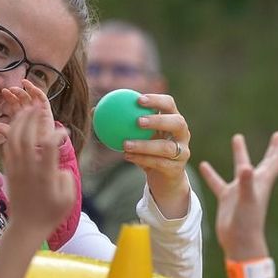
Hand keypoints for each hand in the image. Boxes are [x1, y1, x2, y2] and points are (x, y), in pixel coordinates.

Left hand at [0, 79, 49, 140]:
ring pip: (32, 96)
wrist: (41, 149)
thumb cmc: (27, 142)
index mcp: (20, 115)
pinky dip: (38, 93)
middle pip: (22, 97)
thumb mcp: (13, 134)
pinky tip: (33, 88)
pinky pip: (43, 99)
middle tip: (10, 88)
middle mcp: (28, 111)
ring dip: (27, 88)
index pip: (14, 102)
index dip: (9, 96)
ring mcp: (37, 110)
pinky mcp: (46, 111)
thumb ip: (3, 129)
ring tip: (22, 83)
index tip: (3, 91)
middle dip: (16, 91)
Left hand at [3, 103, 74, 235]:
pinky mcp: (9, 171)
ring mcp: (16, 169)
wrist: (26, 227)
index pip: (49, 147)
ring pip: (14, 139)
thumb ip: (66, 178)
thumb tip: (58, 165)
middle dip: (33, 118)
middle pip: (28, 137)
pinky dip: (11, 133)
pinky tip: (17, 124)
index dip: (57, 134)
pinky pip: (7, 147)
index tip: (64, 132)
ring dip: (20, 122)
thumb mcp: (68, 199)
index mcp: (45, 176)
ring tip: (27, 109)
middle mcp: (29, 170)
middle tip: (40, 106)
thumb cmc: (50, 214)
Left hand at [122, 93, 192, 218]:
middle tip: (137, 121)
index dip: (156, 100)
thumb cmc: (146, 150)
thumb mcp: (136, 135)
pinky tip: (126, 156)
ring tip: (126, 144)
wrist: (162, 178)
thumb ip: (119, 122)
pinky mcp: (177, 169)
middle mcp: (182, 134)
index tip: (138, 99)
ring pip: (166, 147)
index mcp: (173, 119)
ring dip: (145, 145)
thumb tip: (94, 110)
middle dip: (158, 120)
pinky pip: (159, 163)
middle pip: (177, 122)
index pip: (169, 104)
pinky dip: (142, 159)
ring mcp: (182, 152)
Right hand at [198, 131, 277, 260]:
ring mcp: (241, 190)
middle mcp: (254, 183)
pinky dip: (211, 174)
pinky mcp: (228, 198)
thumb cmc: (247, 223)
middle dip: (273, 148)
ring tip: (237, 137)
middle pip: (266, 161)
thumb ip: (246, 184)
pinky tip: (203, 165)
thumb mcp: (247, 201)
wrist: (239, 243)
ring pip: (241, 167)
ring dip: (240, 153)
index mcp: (263, 182)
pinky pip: (218, 182)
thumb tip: (245, 167)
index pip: (276, 160)